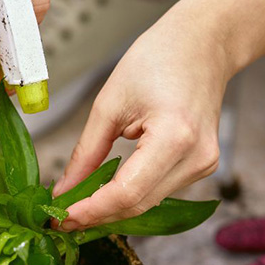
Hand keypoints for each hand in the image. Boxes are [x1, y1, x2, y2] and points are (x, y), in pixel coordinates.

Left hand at [52, 2, 227, 230]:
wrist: (203, 45)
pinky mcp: (201, 166)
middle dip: (97, 215)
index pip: (127, 192)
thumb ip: (85, 153)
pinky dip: (128, 196)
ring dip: (111, 209)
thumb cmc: (158, 59)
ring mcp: (204, 164)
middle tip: (60, 219)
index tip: (61, 218)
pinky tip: (104, 194)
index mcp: (176, 136)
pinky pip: (158, 190)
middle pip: (138, 204)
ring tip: (76, 207)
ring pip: (147, 202)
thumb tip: (64, 190)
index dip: (92, 210)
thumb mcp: (108, 104)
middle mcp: (196, 157)